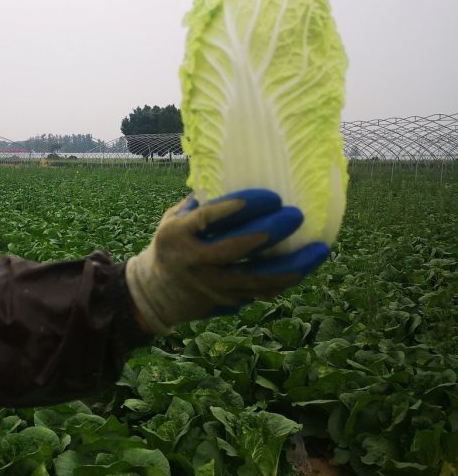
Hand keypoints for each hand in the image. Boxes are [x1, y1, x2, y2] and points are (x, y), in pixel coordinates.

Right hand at [125, 189, 328, 333]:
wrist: (157, 294)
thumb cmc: (173, 245)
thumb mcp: (174, 219)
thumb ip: (201, 203)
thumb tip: (238, 173)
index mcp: (177, 235)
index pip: (208, 218)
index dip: (237, 206)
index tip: (269, 196)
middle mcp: (193, 262)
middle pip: (236, 248)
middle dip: (270, 232)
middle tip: (296, 215)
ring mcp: (212, 286)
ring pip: (257, 279)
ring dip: (292, 265)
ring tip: (319, 249)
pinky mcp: (228, 302)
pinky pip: (262, 292)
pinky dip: (285, 280)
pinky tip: (305, 266)